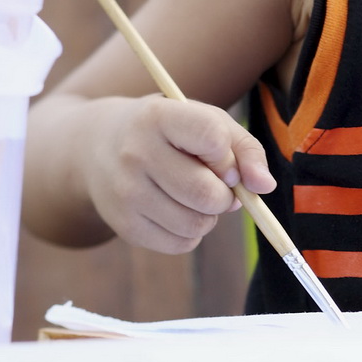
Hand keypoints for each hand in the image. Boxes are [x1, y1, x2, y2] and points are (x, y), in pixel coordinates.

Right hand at [81, 96, 277, 253]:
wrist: (96, 146)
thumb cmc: (166, 131)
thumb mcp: (202, 120)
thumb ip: (243, 147)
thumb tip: (264, 187)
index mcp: (157, 116)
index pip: (211, 138)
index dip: (228, 155)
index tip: (221, 157)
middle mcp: (135, 153)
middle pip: (207, 194)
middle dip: (225, 195)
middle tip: (217, 184)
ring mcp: (125, 192)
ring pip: (197, 224)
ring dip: (210, 216)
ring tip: (195, 197)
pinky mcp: (123, 225)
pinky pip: (181, 244)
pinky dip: (191, 233)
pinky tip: (176, 210)